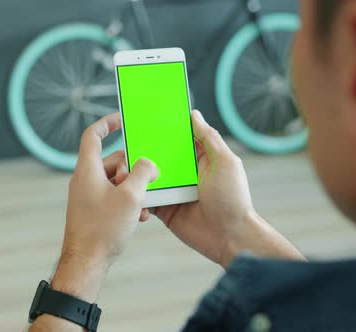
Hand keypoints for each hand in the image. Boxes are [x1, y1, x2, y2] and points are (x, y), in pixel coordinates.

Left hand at [50, 113, 157, 302]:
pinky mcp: (93, 210)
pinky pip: (113, 197)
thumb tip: (148, 164)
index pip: (92, 135)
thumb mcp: (131, 196)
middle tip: (146, 182)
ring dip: (134, 189)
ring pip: (116, 181)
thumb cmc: (103, 229)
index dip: (107, 123)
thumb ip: (143, 172)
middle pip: (112, 161)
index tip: (122, 120)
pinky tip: (140, 216)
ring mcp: (88, 196)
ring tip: (144, 205)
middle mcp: (85, 180)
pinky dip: (127, 202)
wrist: (87, 262)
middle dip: (132, 169)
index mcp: (88, 170)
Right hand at [109, 110, 302, 267]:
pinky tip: (128, 188)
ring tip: (122, 169)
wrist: (229, 237)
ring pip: (149, 176)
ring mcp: (173, 190)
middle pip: (159, 156)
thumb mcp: (225, 162)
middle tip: (127, 144)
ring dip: (137, 172)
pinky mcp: (164, 208)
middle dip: (144, 150)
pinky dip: (137, 193)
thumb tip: (194, 114)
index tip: (145, 117)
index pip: (177, 138)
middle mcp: (184, 172)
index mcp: (199, 158)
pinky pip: (146, 197)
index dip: (163, 128)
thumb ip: (209, 138)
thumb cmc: (233, 199)